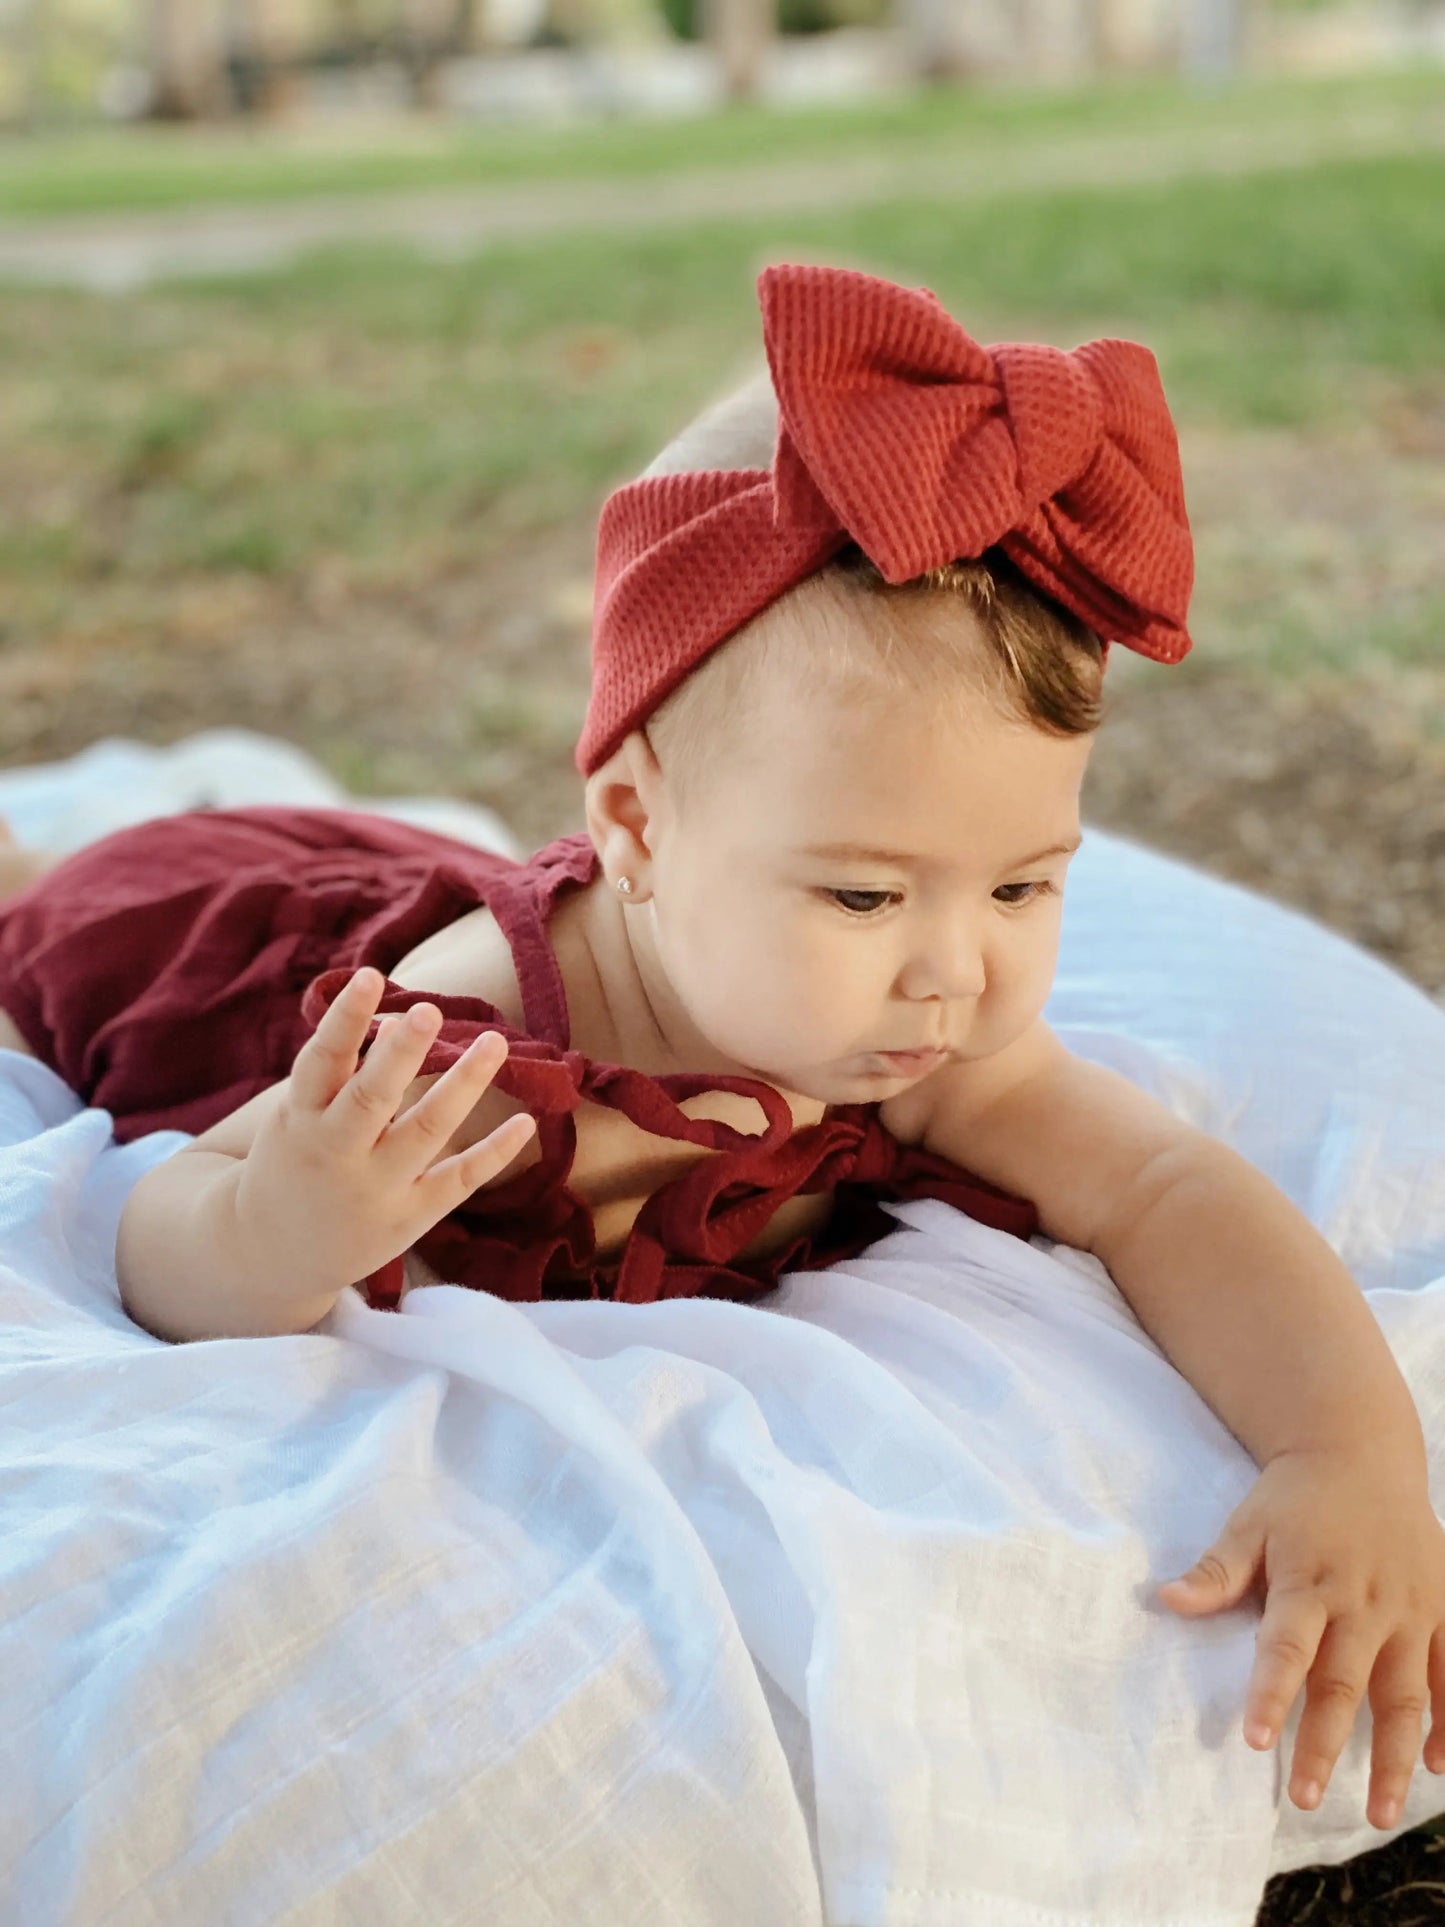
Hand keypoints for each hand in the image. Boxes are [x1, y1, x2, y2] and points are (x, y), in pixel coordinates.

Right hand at [233, 965, 536, 1309]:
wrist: (271, 1254)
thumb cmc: (296, 1160)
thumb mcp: (298, 1115)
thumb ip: (344, 1073)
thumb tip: (399, 1018)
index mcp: (301, 1117)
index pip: (322, 1060)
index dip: (345, 1019)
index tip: (371, 976)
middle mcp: (336, 1152)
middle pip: (372, 1098)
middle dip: (400, 1054)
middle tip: (429, 1010)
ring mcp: (375, 1187)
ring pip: (426, 1130)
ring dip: (463, 1084)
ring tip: (494, 1041)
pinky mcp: (409, 1218)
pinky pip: (459, 1180)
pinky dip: (494, 1152)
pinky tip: (526, 1121)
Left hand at [1157, 1443, 1444, 1830]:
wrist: (1359, 1449)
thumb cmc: (1295, 1496)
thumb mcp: (1248, 1523)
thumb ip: (1215, 1570)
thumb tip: (1165, 1600)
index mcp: (1308, 1579)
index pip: (1286, 1646)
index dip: (1270, 1693)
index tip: (1253, 1740)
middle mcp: (1363, 1600)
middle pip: (1343, 1683)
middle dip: (1324, 1744)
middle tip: (1305, 1798)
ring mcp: (1409, 1608)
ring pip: (1405, 1695)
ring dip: (1392, 1757)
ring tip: (1379, 1813)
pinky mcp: (1442, 1608)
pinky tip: (1435, 1767)